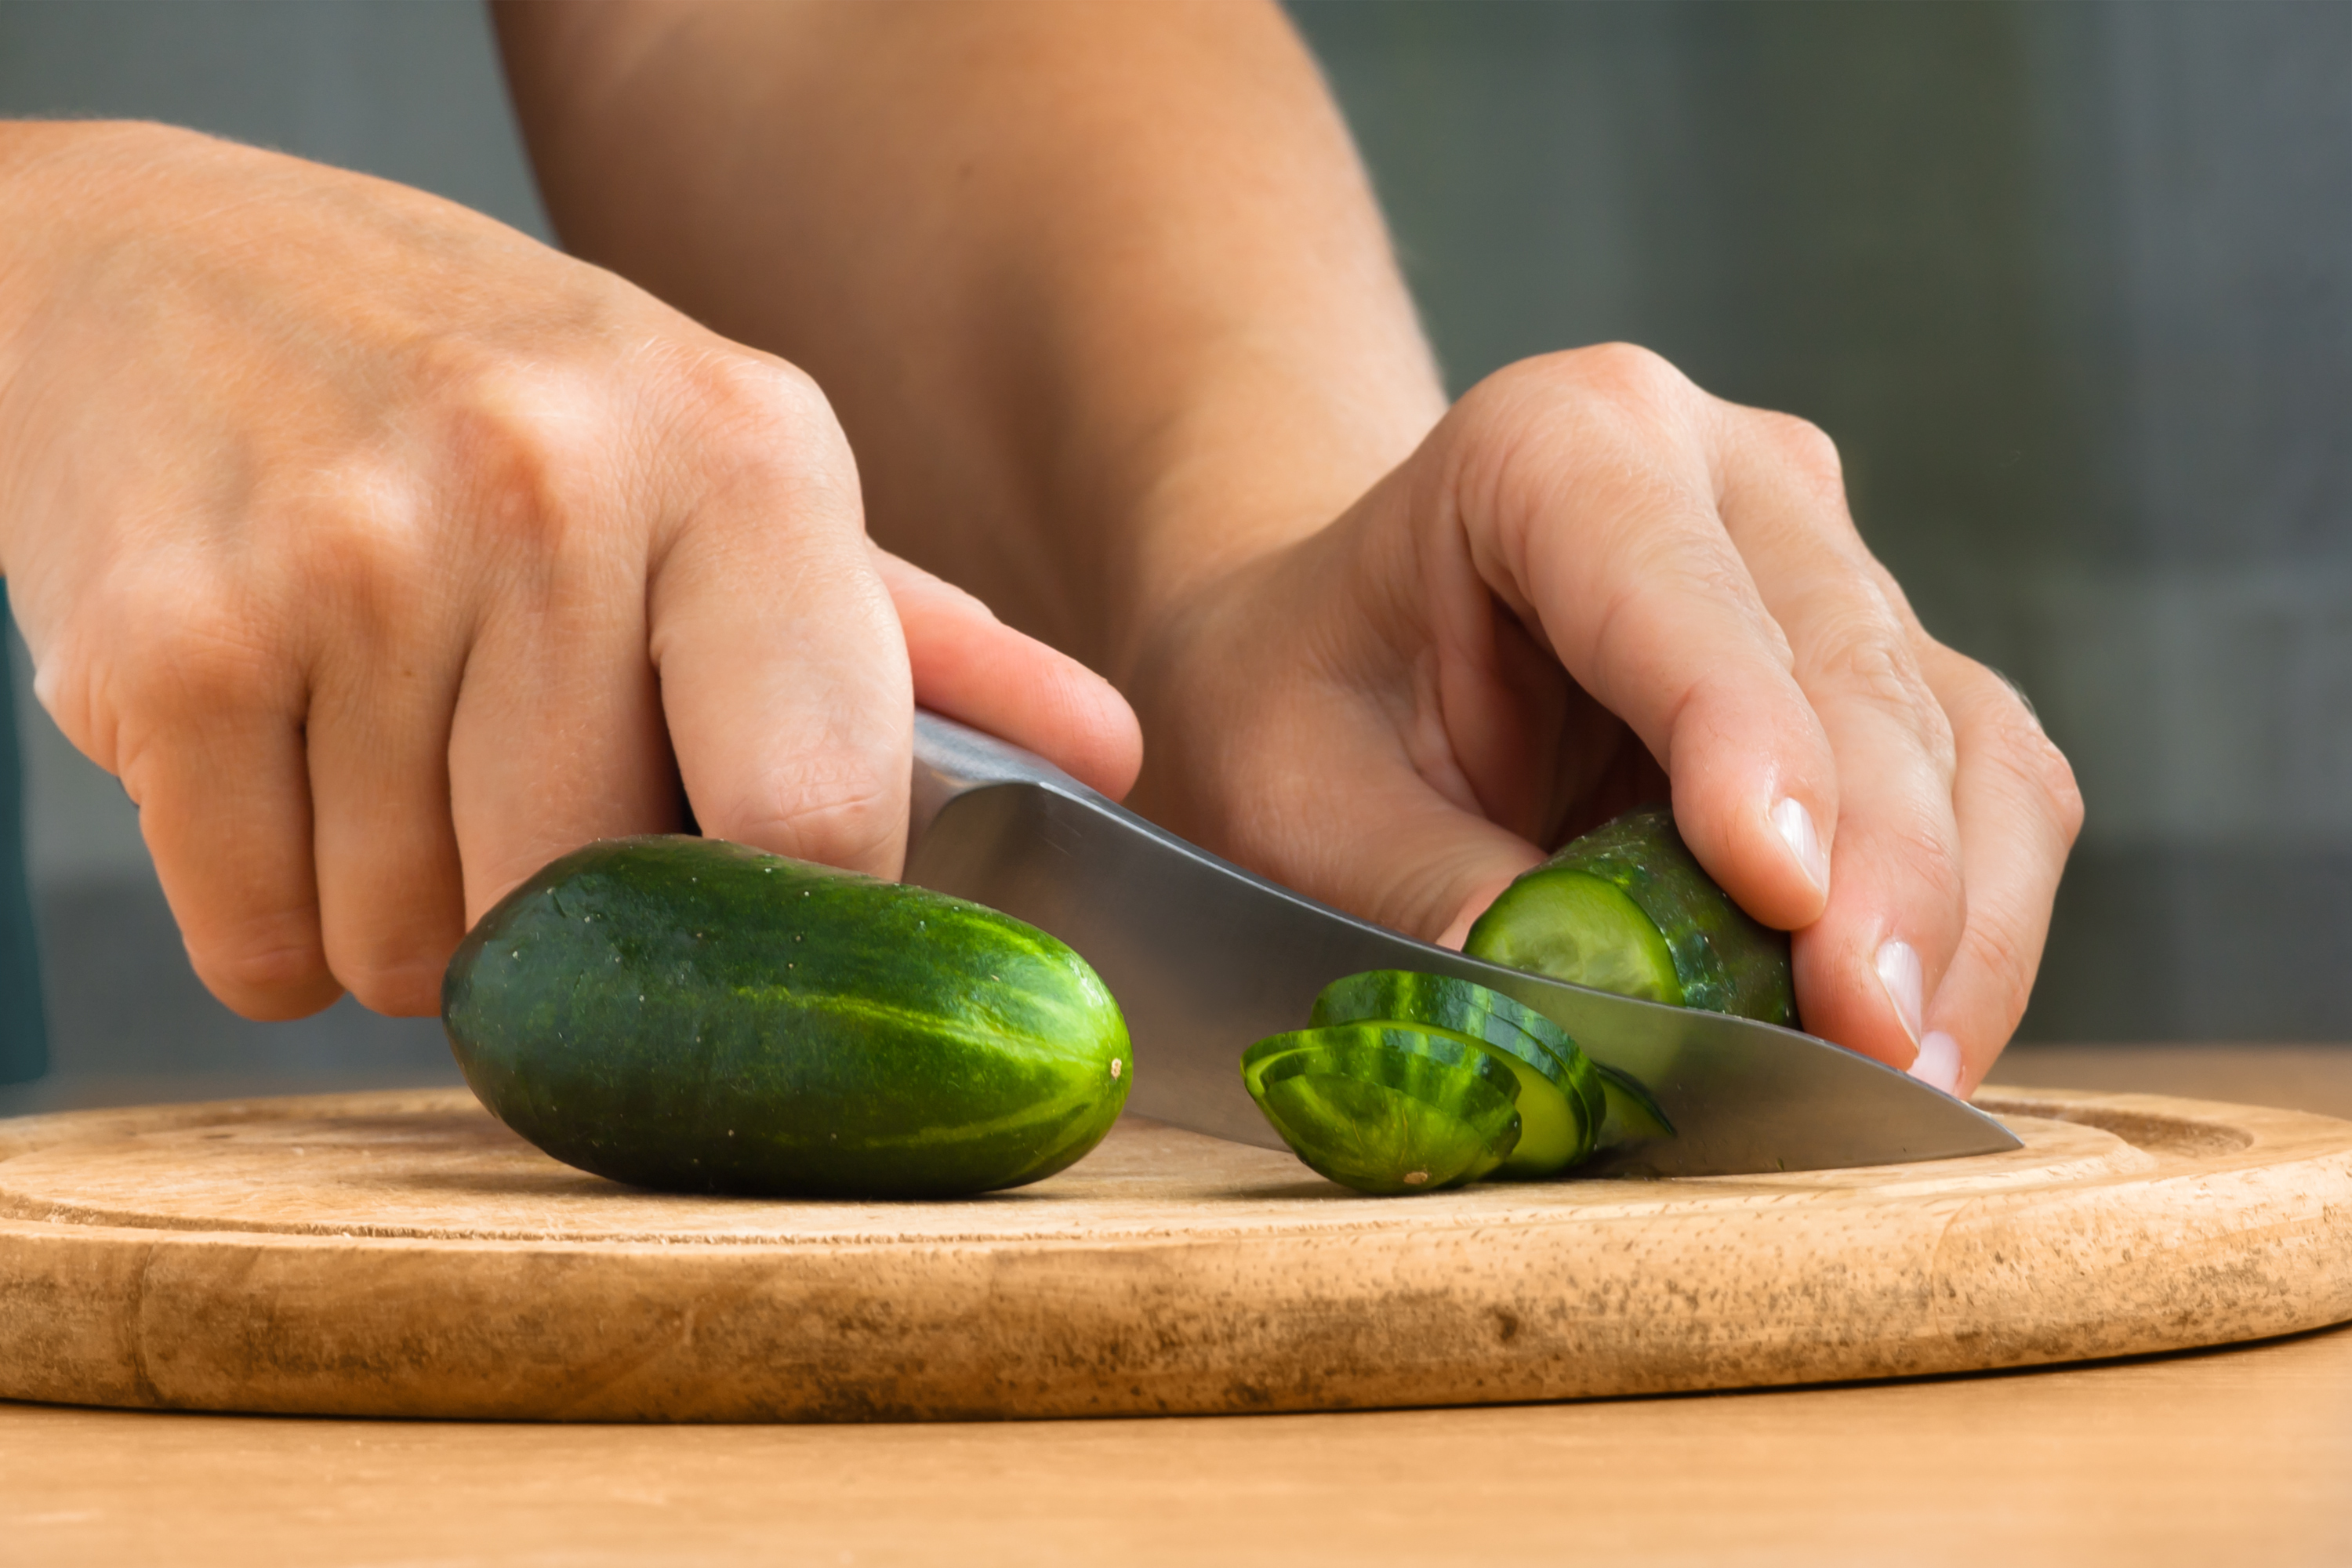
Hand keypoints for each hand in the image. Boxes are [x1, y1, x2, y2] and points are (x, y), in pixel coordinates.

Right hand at [0, 123, 1137, 1021]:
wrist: (162, 267)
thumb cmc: (488, 394)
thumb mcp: (724, 462)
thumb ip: (916, 638)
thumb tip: (1106, 758)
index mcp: (741, 454)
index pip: (819, 814)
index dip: (786, 926)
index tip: (744, 922)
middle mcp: (553, 489)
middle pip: (599, 915)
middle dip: (560, 922)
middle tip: (511, 788)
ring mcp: (349, 557)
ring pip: (419, 953)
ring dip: (407, 918)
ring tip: (383, 746)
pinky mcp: (169, 642)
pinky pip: (260, 950)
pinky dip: (268, 919)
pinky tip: (274, 767)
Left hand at [1123, 345, 2081, 1093]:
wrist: (1341, 642)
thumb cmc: (1301, 691)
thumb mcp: (1293, 789)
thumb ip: (1410, 881)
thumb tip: (1551, 1006)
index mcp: (1555, 443)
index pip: (1676, 587)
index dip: (1747, 740)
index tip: (1783, 895)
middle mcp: (1725, 471)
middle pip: (1851, 667)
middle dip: (1881, 870)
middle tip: (1869, 1045)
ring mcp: (1825, 562)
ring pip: (1954, 732)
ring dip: (1951, 915)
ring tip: (1903, 1075)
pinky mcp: (1885, 667)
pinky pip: (1984, 788)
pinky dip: (1972, 920)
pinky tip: (1918, 1037)